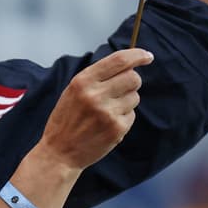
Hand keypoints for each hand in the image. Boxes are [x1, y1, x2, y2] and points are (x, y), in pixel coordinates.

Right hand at [36, 48, 152, 173]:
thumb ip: (97, 77)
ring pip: (134, 96)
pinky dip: (123, 117)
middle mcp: (96, 94)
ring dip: (127, 101)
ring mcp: (108, 112)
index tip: (147, 56)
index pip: (119, 60)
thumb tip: (128, 65)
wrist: (60, 152)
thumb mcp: (72, 91)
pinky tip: (107, 124)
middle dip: (132, 81)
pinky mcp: (117, 128)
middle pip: (133, 78)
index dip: (137, 55)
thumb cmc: (66, 119)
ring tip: (107, 111)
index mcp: (83, 81)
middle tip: (121, 89)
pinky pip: (132, 114)